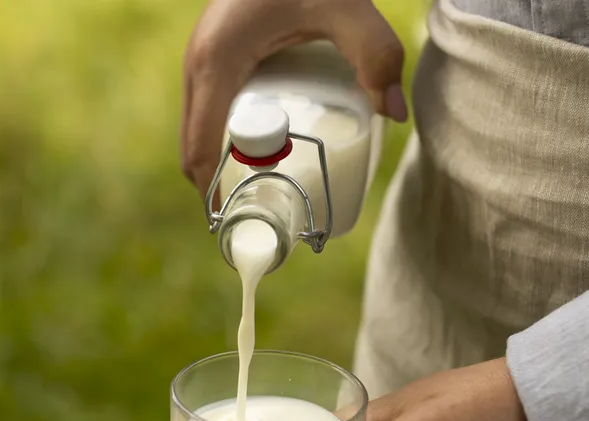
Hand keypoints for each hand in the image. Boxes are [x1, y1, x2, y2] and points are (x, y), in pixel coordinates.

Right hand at [181, 0, 409, 196]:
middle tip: (264, 218)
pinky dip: (223, 141)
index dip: (213, 197)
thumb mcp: (346, 6)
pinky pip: (207, 112)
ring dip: (222, 167)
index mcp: (216, 64)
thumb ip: (375, 52)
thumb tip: (394, 113)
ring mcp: (201, 60)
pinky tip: (260, 153)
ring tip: (265, 194)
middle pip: (194, 150)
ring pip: (199, 132)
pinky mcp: (214, 56)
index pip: (200, 150)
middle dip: (220, 190)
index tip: (240, 229)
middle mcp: (197, 65)